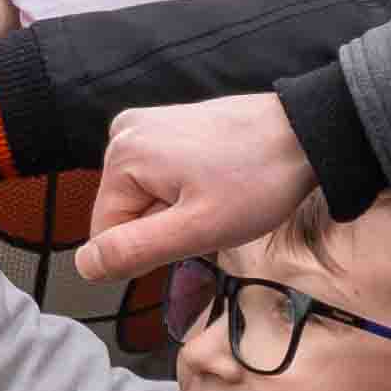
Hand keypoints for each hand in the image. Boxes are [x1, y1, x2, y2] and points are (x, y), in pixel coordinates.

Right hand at [73, 94, 314, 284]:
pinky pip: (160, 178)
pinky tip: (217, 182)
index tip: (195, 231)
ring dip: (179, 211)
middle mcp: (124, 133)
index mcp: (122, 156)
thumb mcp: (198, 229)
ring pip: (146, 199)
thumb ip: (135, 250)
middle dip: (167, 227)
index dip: (153, 250)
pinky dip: (187, 191)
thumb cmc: (259, 179)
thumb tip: (84, 265)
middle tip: (213, 213)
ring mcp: (147, 125)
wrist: (306, 134)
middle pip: (127, 215)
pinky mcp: (168, 126)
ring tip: (219, 196)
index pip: (108, 237)